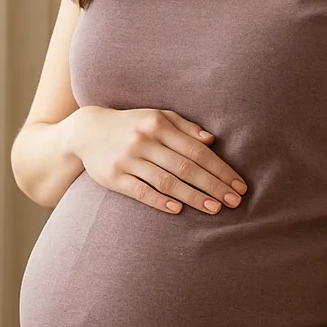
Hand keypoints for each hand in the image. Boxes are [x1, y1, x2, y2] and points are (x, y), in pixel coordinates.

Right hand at [73, 107, 247, 216]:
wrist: (88, 131)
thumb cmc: (131, 125)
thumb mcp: (157, 117)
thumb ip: (185, 127)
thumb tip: (212, 141)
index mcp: (159, 124)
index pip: (197, 150)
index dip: (220, 169)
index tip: (239, 185)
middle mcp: (145, 141)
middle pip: (186, 167)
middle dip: (213, 185)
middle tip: (235, 201)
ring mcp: (128, 160)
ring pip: (166, 181)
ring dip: (193, 196)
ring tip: (215, 209)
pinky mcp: (115, 177)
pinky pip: (141, 191)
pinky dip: (160, 200)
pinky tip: (178, 209)